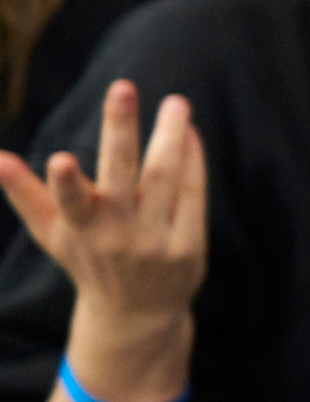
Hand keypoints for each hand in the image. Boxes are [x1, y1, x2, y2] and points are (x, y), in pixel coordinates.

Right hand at [0, 83, 205, 333]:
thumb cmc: (88, 261)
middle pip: (124, 176)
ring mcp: (157, 241)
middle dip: (120, 131)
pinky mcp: (190, 246)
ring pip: (165, 178)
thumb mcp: (53, 233)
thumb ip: (25, 194)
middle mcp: (120, 235)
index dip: (65, 184)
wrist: (136, 314)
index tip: (60, 159)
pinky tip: (188, 133)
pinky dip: (192, 162)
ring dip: (169, 136)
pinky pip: (193, 195)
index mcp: (81, 229)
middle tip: (121, 87)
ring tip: (176, 102)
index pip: (71, 204)